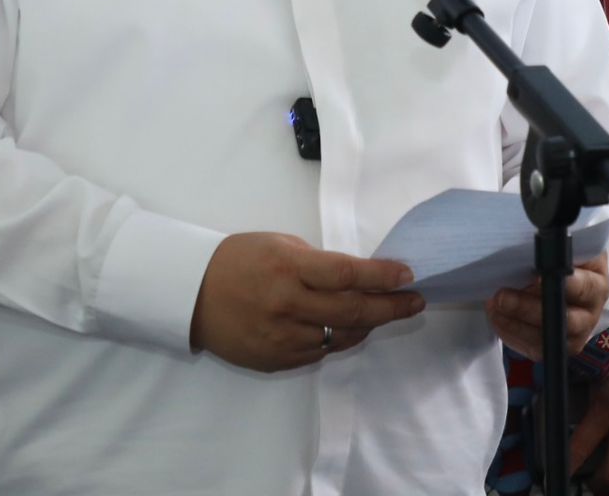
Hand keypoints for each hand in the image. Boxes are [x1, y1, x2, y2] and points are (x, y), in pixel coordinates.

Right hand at [189, 232, 422, 371]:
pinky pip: (320, 352)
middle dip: (391, 307)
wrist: (192, 294)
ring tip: (385, 312)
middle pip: (353, 312)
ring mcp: (283, 338)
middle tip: (416, 301)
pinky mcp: (277, 361)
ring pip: (341, 337)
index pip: (346, 274)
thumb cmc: (239, 259)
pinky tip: (345, 327)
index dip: (382, 276)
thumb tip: (354, 277)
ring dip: (368, 325)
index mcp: (289, 269)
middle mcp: (288, 306)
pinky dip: (338, 339)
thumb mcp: (279, 245)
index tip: (408, 274)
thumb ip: (316, 263)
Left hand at [487, 254, 608, 359]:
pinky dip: (513, 334)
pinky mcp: (560, 345)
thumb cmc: (563, 253)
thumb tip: (530, 240)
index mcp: (596, 279)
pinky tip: (498, 318)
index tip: (537, 277)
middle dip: (529, 308)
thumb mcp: (565, 242)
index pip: (584, 286)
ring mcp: (579, 331)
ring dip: (516, 323)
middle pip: (567, 319)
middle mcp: (592, 309)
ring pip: (549, 337)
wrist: (568, 273)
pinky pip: (536, 347)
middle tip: (501, 296)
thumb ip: (553, 244)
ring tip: (494, 306)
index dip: (563, 284)